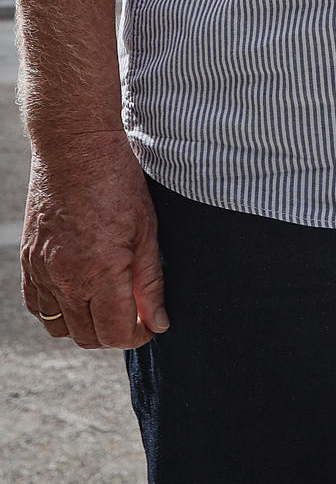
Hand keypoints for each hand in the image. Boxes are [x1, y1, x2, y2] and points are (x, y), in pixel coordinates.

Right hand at [21, 131, 167, 348]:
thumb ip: (151, 282)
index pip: (116, 333)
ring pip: (60, 327)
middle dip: (114, 333)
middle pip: (88, 337)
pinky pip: (37, 306)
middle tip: (133, 314)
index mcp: (100, 271)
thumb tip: (159, 322)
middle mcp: (66, 278)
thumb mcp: (147, 229)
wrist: (74, 147)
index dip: (138, 335)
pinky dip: (57, 310)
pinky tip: (78, 292)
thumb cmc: (117, 181)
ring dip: (85, 326)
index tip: (150, 324)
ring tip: (107, 303)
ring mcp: (42, 271)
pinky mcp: (28, 261)